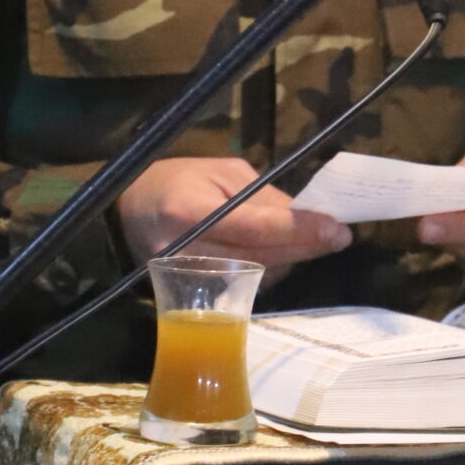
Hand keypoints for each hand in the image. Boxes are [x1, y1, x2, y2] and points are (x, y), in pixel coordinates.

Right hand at [117, 156, 351, 280]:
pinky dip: (267, 270)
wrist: (126, 208)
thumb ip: (262, 197)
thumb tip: (305, 217)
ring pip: (255, 276)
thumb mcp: (222, 172)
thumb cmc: (176, 180)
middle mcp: (184, 249)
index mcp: (190, 210)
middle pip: (259, 257)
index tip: (338, 230)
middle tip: (338, 237)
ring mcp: (183, 277)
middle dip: (304, 246)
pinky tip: (280, 253)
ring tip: (311, 240)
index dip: (299, 230)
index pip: (255, 228)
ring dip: (289, 259)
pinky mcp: (188, 292)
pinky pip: (241, 286)